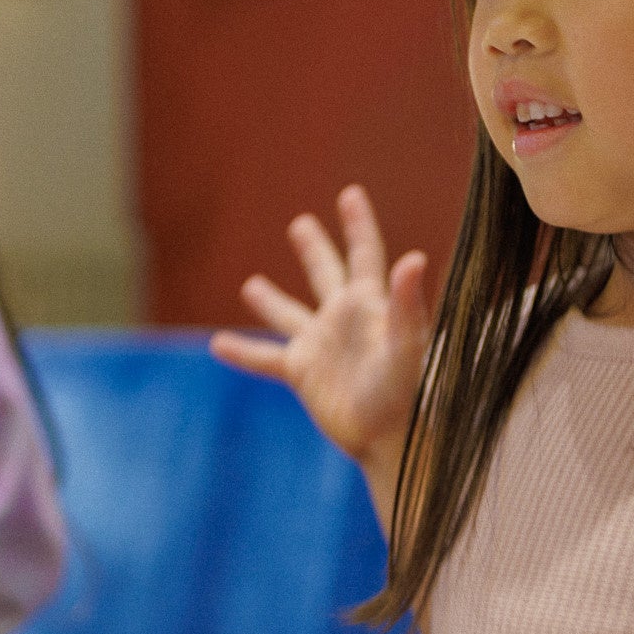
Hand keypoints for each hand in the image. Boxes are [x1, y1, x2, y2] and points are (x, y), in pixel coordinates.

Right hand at [209, 186, 432, 484]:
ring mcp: (320, 346)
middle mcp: (343, 319)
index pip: (363, 254)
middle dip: (314, 248)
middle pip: (326, 274)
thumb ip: (407, 303)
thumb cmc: (410, 392)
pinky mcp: (302, 373)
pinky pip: (265, 359)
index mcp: (369, 304)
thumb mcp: (407, 344)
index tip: (350, 194)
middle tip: (301, 224)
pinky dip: (242, 352)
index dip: (357, 224)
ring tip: (250, 285)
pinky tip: (218, 345)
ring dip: (270, 300)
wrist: (392, 439)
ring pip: (289, 314)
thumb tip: (414, 258)